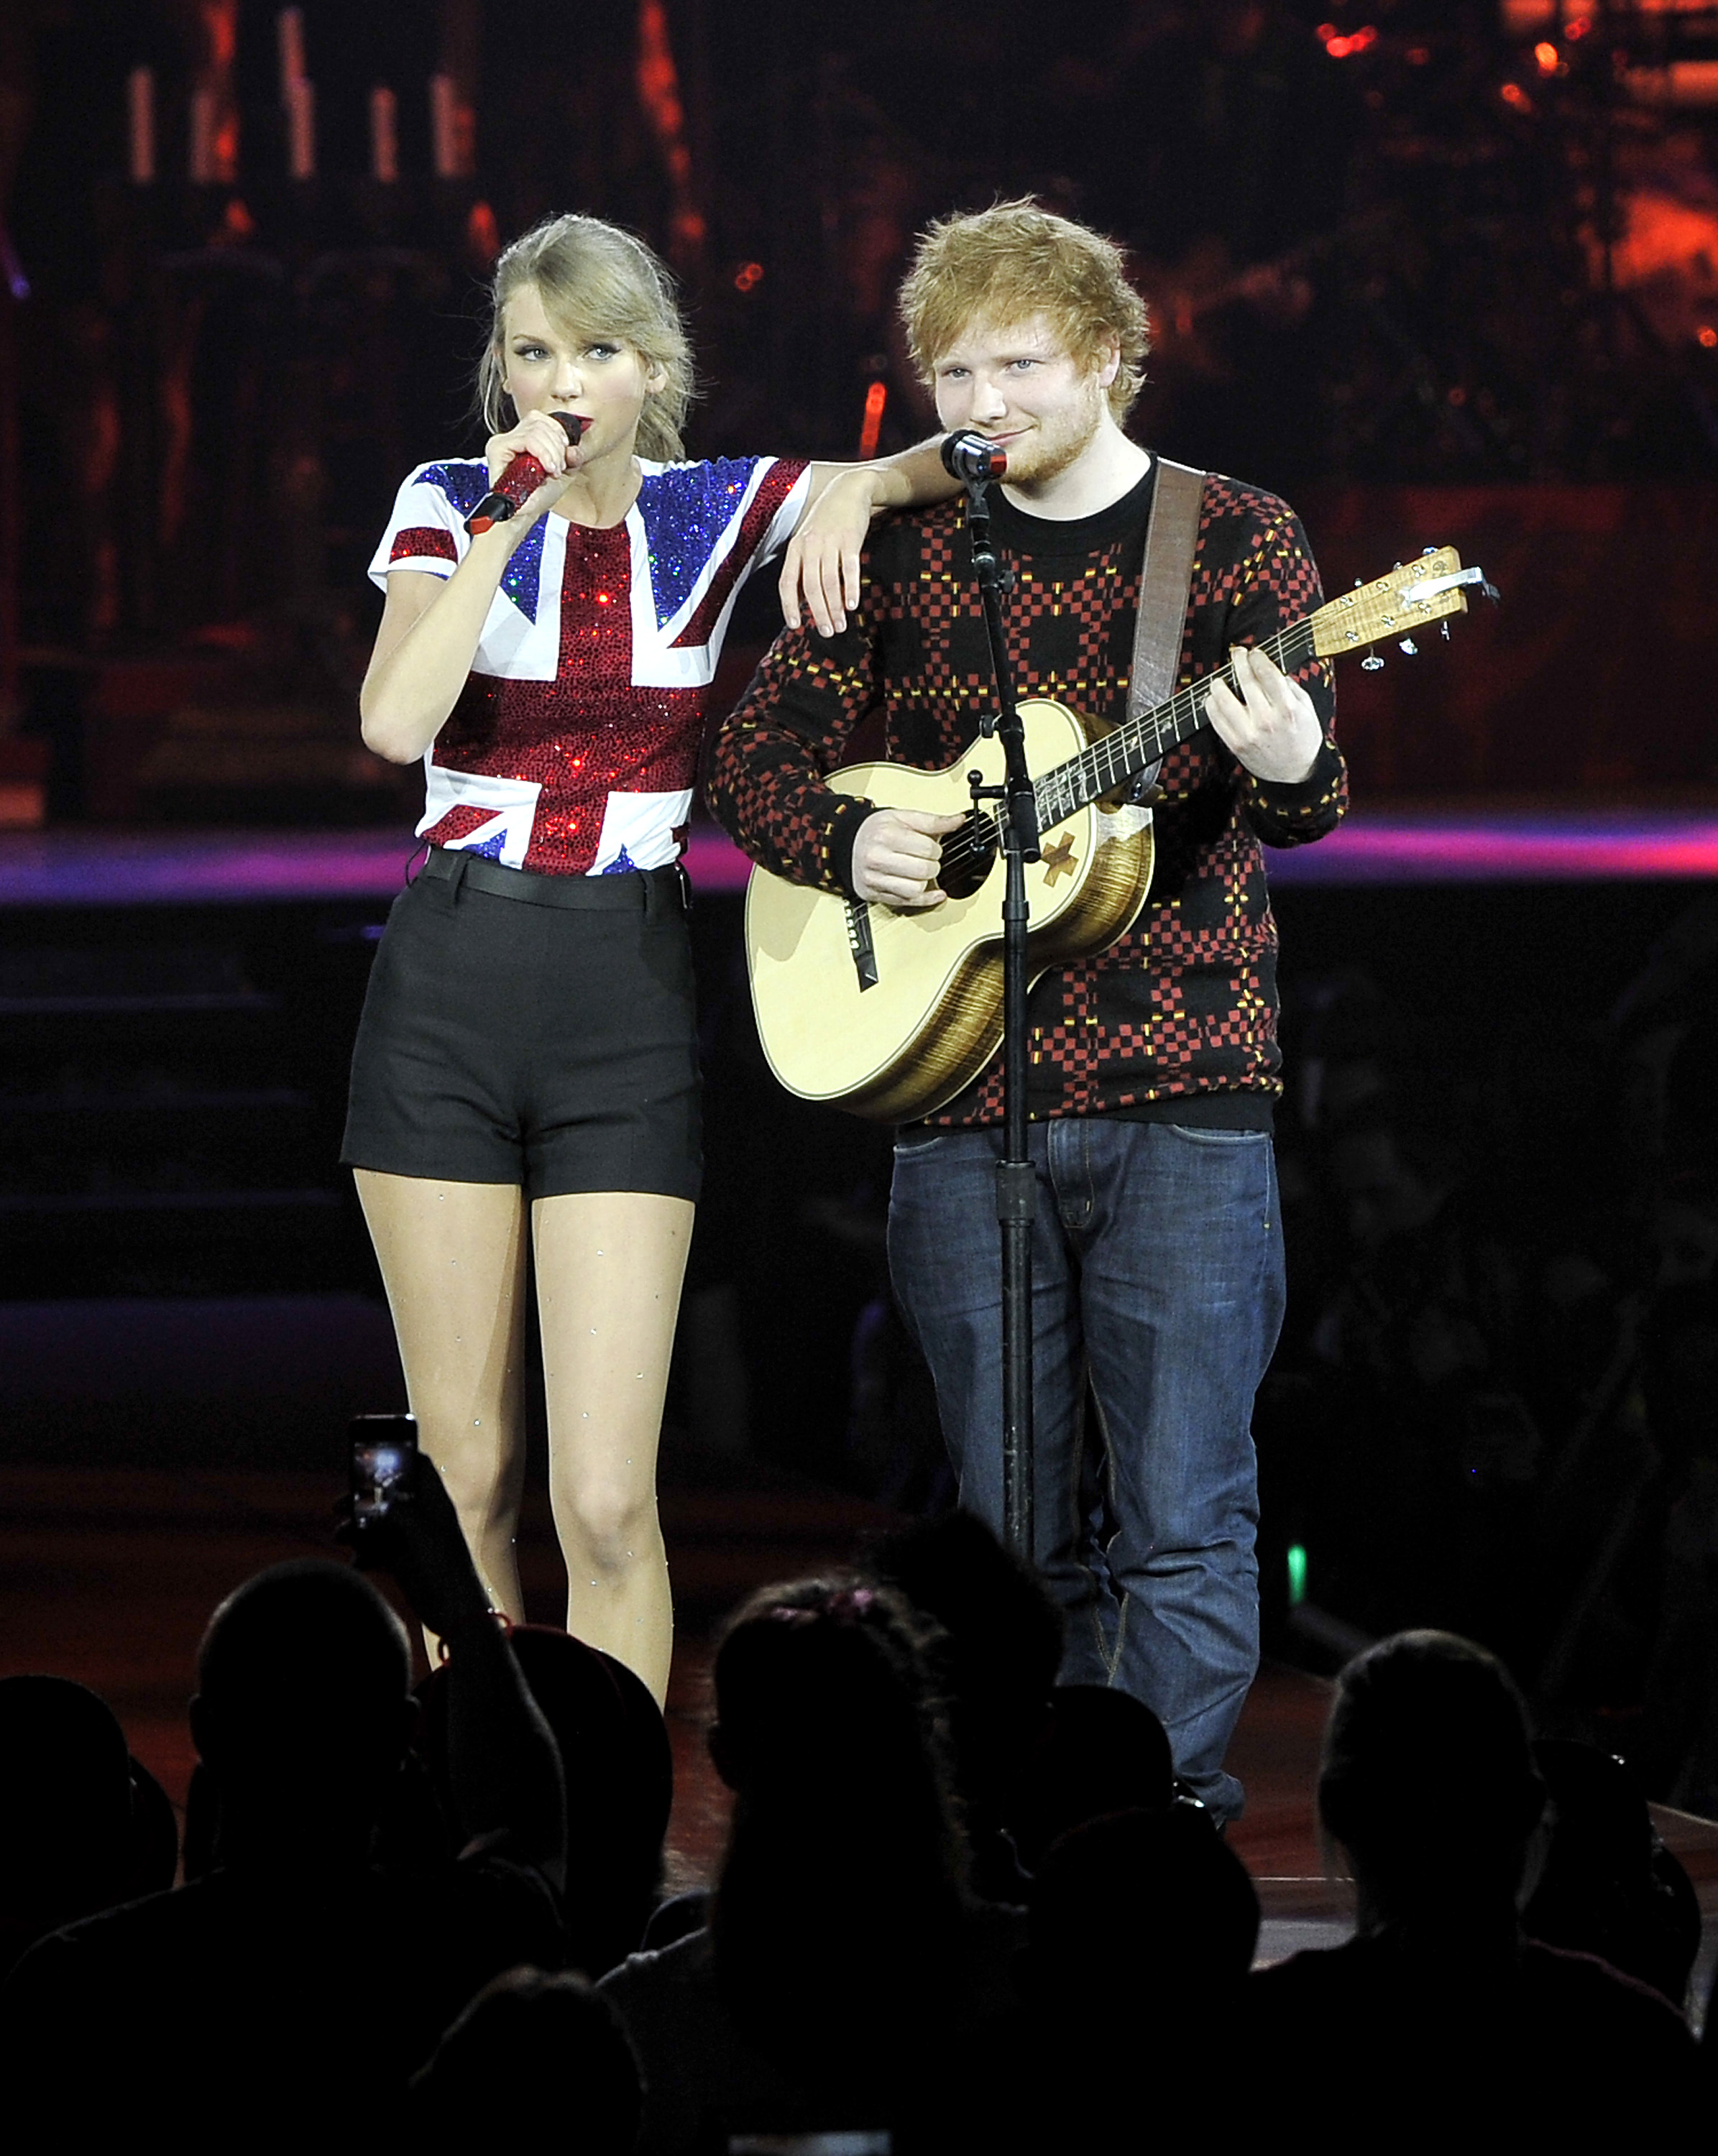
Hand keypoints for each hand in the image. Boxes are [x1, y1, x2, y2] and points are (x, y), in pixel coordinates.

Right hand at [347, 1449, 491, 1641]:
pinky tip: (358, 1563)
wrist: (455, 1613)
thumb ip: (398, 1511)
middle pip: (388, 1496)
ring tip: (340, 1536)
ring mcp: (411, 1540)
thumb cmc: (444, 1568)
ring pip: (378, 1525)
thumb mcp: (420, 1533)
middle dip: (362, 1498)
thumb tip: (376, 1500)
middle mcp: (422, 1518)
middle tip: (337, 1503)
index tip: (371, 1452)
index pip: (418, 1467)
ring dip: (357, 1530)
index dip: (397, 1455)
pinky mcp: (402, 1563)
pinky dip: (364, 1554)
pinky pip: (377, 1551)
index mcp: (434, 1502)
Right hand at [482, 410, 579, 539]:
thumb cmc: (539, 498)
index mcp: (524, 438)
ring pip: (535, 429)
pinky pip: (527, 439)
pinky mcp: (498, 448)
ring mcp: (503, 441)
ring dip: (551, 451)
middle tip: (558, 468)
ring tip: (552, 471)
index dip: (558, 434)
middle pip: (539, 421)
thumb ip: (571, 456)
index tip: (564, 457)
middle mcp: (512, 437)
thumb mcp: (563, 473)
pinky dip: (543, 453)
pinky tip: (547, 468)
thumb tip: (573, 446)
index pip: (542, 419)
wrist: (523, 517)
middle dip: (557, 446)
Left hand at [778, 468, 879, 636]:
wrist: (848, 489)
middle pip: (811, 587)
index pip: (787, 582)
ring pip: (829, 582)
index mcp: (795, 549)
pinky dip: (850, 588)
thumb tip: (802, 601)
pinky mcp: (850, 539)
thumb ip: (803, 567)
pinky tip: (853, 605)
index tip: (795, 626)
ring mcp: (830, 542)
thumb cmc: (827, 521)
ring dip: (835, 607)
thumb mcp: (808, 540)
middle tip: (826, 632)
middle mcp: (809, 546)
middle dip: (818, 613)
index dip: (789, 606)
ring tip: (841, 626)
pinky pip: (849, 568)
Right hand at [851, 807, 964, 907]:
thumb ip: (933, 821)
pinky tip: (935, 892)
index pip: (927, 848)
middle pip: (923, 870)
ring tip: (920, 872)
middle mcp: (877, 859)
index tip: (931, 847)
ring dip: (925, 881)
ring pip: (916, 889)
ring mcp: (874, 879)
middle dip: (933, 865)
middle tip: (927, 859)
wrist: (847, 843)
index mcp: (886, 836)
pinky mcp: (874, 894)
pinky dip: (926, 899)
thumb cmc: (876, 830)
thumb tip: (958, 821)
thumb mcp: (903, 818)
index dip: (935, 848)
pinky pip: (908, 902)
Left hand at [1202, 644, 1323, 785]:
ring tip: (1220, 679)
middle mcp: (1266, 720)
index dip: (1257, 658)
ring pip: (1223, 700)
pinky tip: (1214, 698)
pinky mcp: (1235, 745)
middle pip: (1245, 682)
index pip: (1266, 673)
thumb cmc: (1303, 739)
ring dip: (1219, 683)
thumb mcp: (1306, 709)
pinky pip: (1216, 720)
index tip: (1254, 653)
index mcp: (1287, 709)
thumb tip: (1270, 668)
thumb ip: (1289, 687)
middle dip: (1238, 662)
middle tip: (1237, 654)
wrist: (1294, 773)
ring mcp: (1248, 733)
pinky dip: (1211, 705)